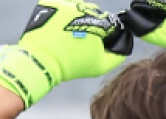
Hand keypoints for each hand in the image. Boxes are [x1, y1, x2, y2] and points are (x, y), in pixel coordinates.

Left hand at [0, 1, 132, 108]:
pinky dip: (60, 12)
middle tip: (78, 40)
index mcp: (98, 22)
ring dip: (75, 16)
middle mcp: (83, 8)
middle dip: (89, 24)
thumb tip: (123, 46)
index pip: (108, 23)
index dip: (103, 35)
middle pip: (93, 13)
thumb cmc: (71, 66)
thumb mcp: (99, 66)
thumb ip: (117, 55)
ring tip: (66, 33)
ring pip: (77, 6)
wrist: (42, 62)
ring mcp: (66, 4)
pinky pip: (60, 3)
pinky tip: (57, 25)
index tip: (94, 44)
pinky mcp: (50, 2)